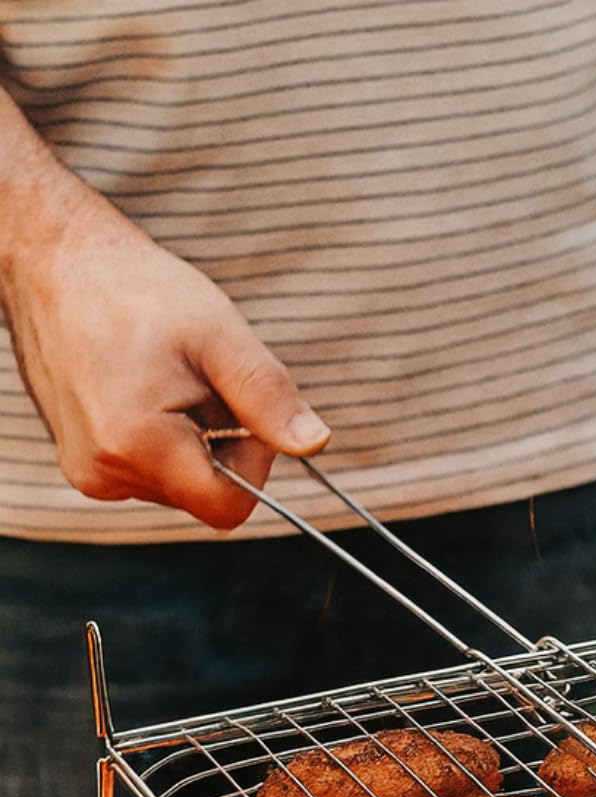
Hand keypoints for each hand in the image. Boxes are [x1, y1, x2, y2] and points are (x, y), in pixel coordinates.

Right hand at [0, 165, 327, 528]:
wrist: (56, 262)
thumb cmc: (136, 290)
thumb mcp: (219, 337)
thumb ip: (268, 398)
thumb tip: (313, 444)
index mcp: (136, 446)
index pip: (228, 508)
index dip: (255, 466)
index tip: (246, 414)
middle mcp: (105, 472)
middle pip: (205, 495)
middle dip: (223, 446)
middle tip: (201, 382)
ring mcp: (89, 472)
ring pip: (180, 484)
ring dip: (195, 440)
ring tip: (168, 379)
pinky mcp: (84, 463)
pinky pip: (151, 470)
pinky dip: (167, 438)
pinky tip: (147, 389)